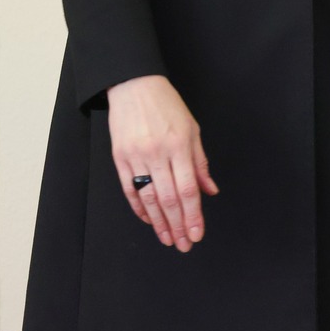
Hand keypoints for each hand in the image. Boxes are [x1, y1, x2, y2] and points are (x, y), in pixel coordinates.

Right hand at [107, 74, 218, 251]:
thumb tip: (210, 191)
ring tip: (168, 239)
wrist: (134, 86)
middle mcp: (157, 154)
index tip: (197, 234)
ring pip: (148, 198)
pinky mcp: (119, 158)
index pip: (188, 189)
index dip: (193, 215)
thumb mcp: (192, 129)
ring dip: (159, 222)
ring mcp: (136, 157)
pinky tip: (148, 220)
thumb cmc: (168, 106)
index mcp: (179, 146)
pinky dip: (139, 208)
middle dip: (178, 225)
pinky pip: (130, 189)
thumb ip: (200, 162)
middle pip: (168, 199)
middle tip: (184, 244)